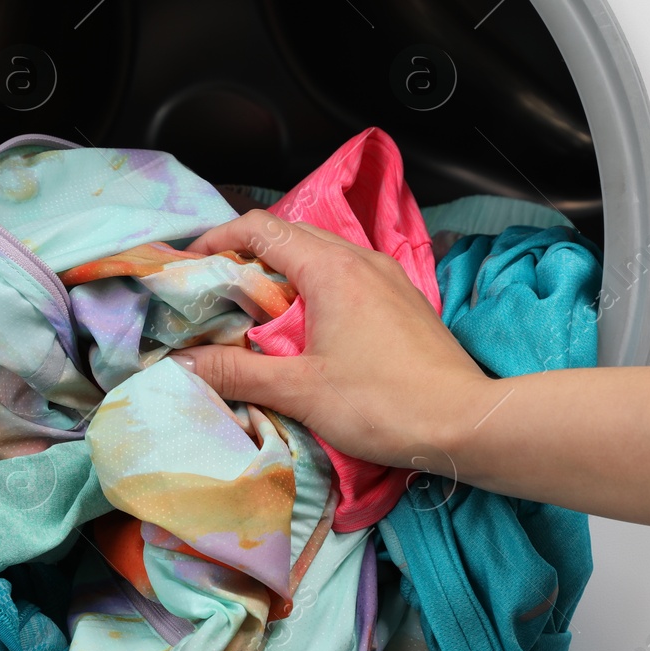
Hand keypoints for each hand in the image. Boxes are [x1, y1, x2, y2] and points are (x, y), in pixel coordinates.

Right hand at [170, 210, 494, 467]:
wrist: (466, 423)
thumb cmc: (383, 404)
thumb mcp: (300, 391)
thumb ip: (237, 372)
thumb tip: (183, 363)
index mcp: (331, 268)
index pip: (261, 228)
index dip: (218, 239)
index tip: (191, 264)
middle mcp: (361, 259)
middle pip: (290, 235)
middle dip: (247, 256)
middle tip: (216, 291)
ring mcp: (387, 277)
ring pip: (321, 255)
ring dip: (283, 273)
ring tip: (255, 311)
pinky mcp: (402, 300)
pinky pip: (346, 276)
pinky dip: (315, 288)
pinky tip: (307, 327)